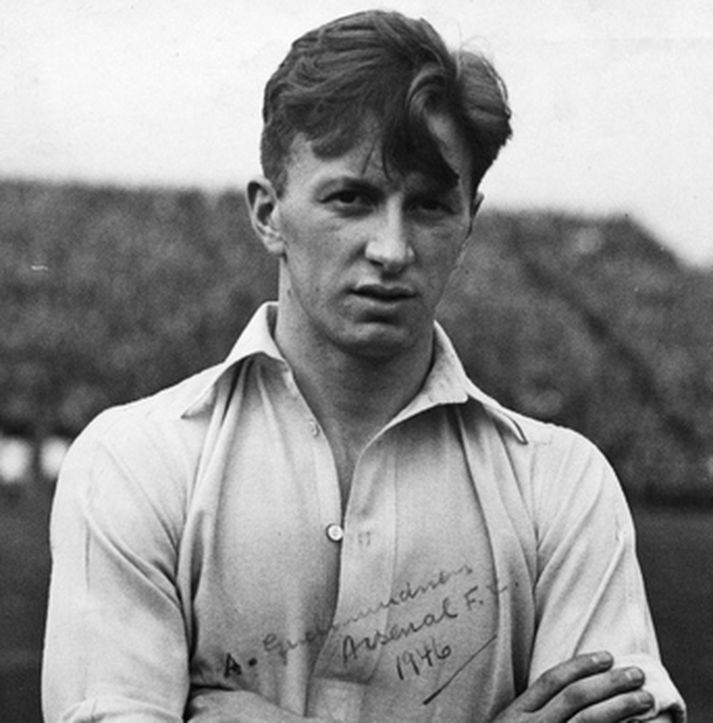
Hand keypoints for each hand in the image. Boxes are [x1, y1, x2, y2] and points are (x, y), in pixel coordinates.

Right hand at [493, 651, 654, 721]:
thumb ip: (532, 714)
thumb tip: (573, 696)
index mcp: (516, 714)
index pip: (552, 680)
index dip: (581, 665)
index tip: (606, 656)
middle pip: (576, 697)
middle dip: (609, 683)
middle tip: (636, 674)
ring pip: (590, 720)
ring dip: (621, 707)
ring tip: (644, 699)